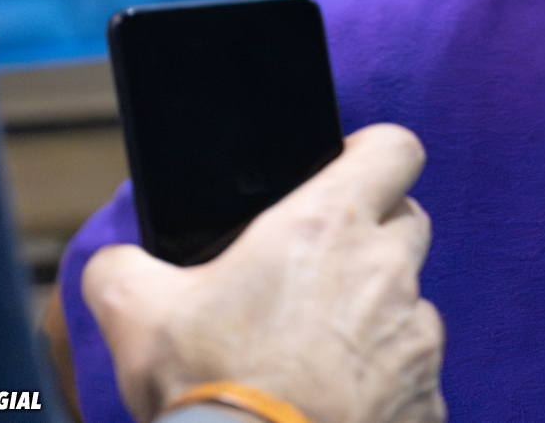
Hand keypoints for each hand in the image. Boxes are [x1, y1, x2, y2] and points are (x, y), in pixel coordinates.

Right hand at [82, 124, 445, 422]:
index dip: (372, 156)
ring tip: (320, 359)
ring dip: (378, 321)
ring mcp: (416, 340)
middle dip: (374, 239)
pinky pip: (418, 380)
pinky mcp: (430, 404)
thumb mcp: (137, 316)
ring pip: (412, 306)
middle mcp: (386, 271)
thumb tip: (114, 266)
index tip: (347, 173)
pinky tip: (339, 409)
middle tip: (322, 273)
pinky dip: (388, 389)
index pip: (394, 148)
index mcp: (328, 225)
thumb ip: (123, 270)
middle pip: (407, 223)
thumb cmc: (207, 393)